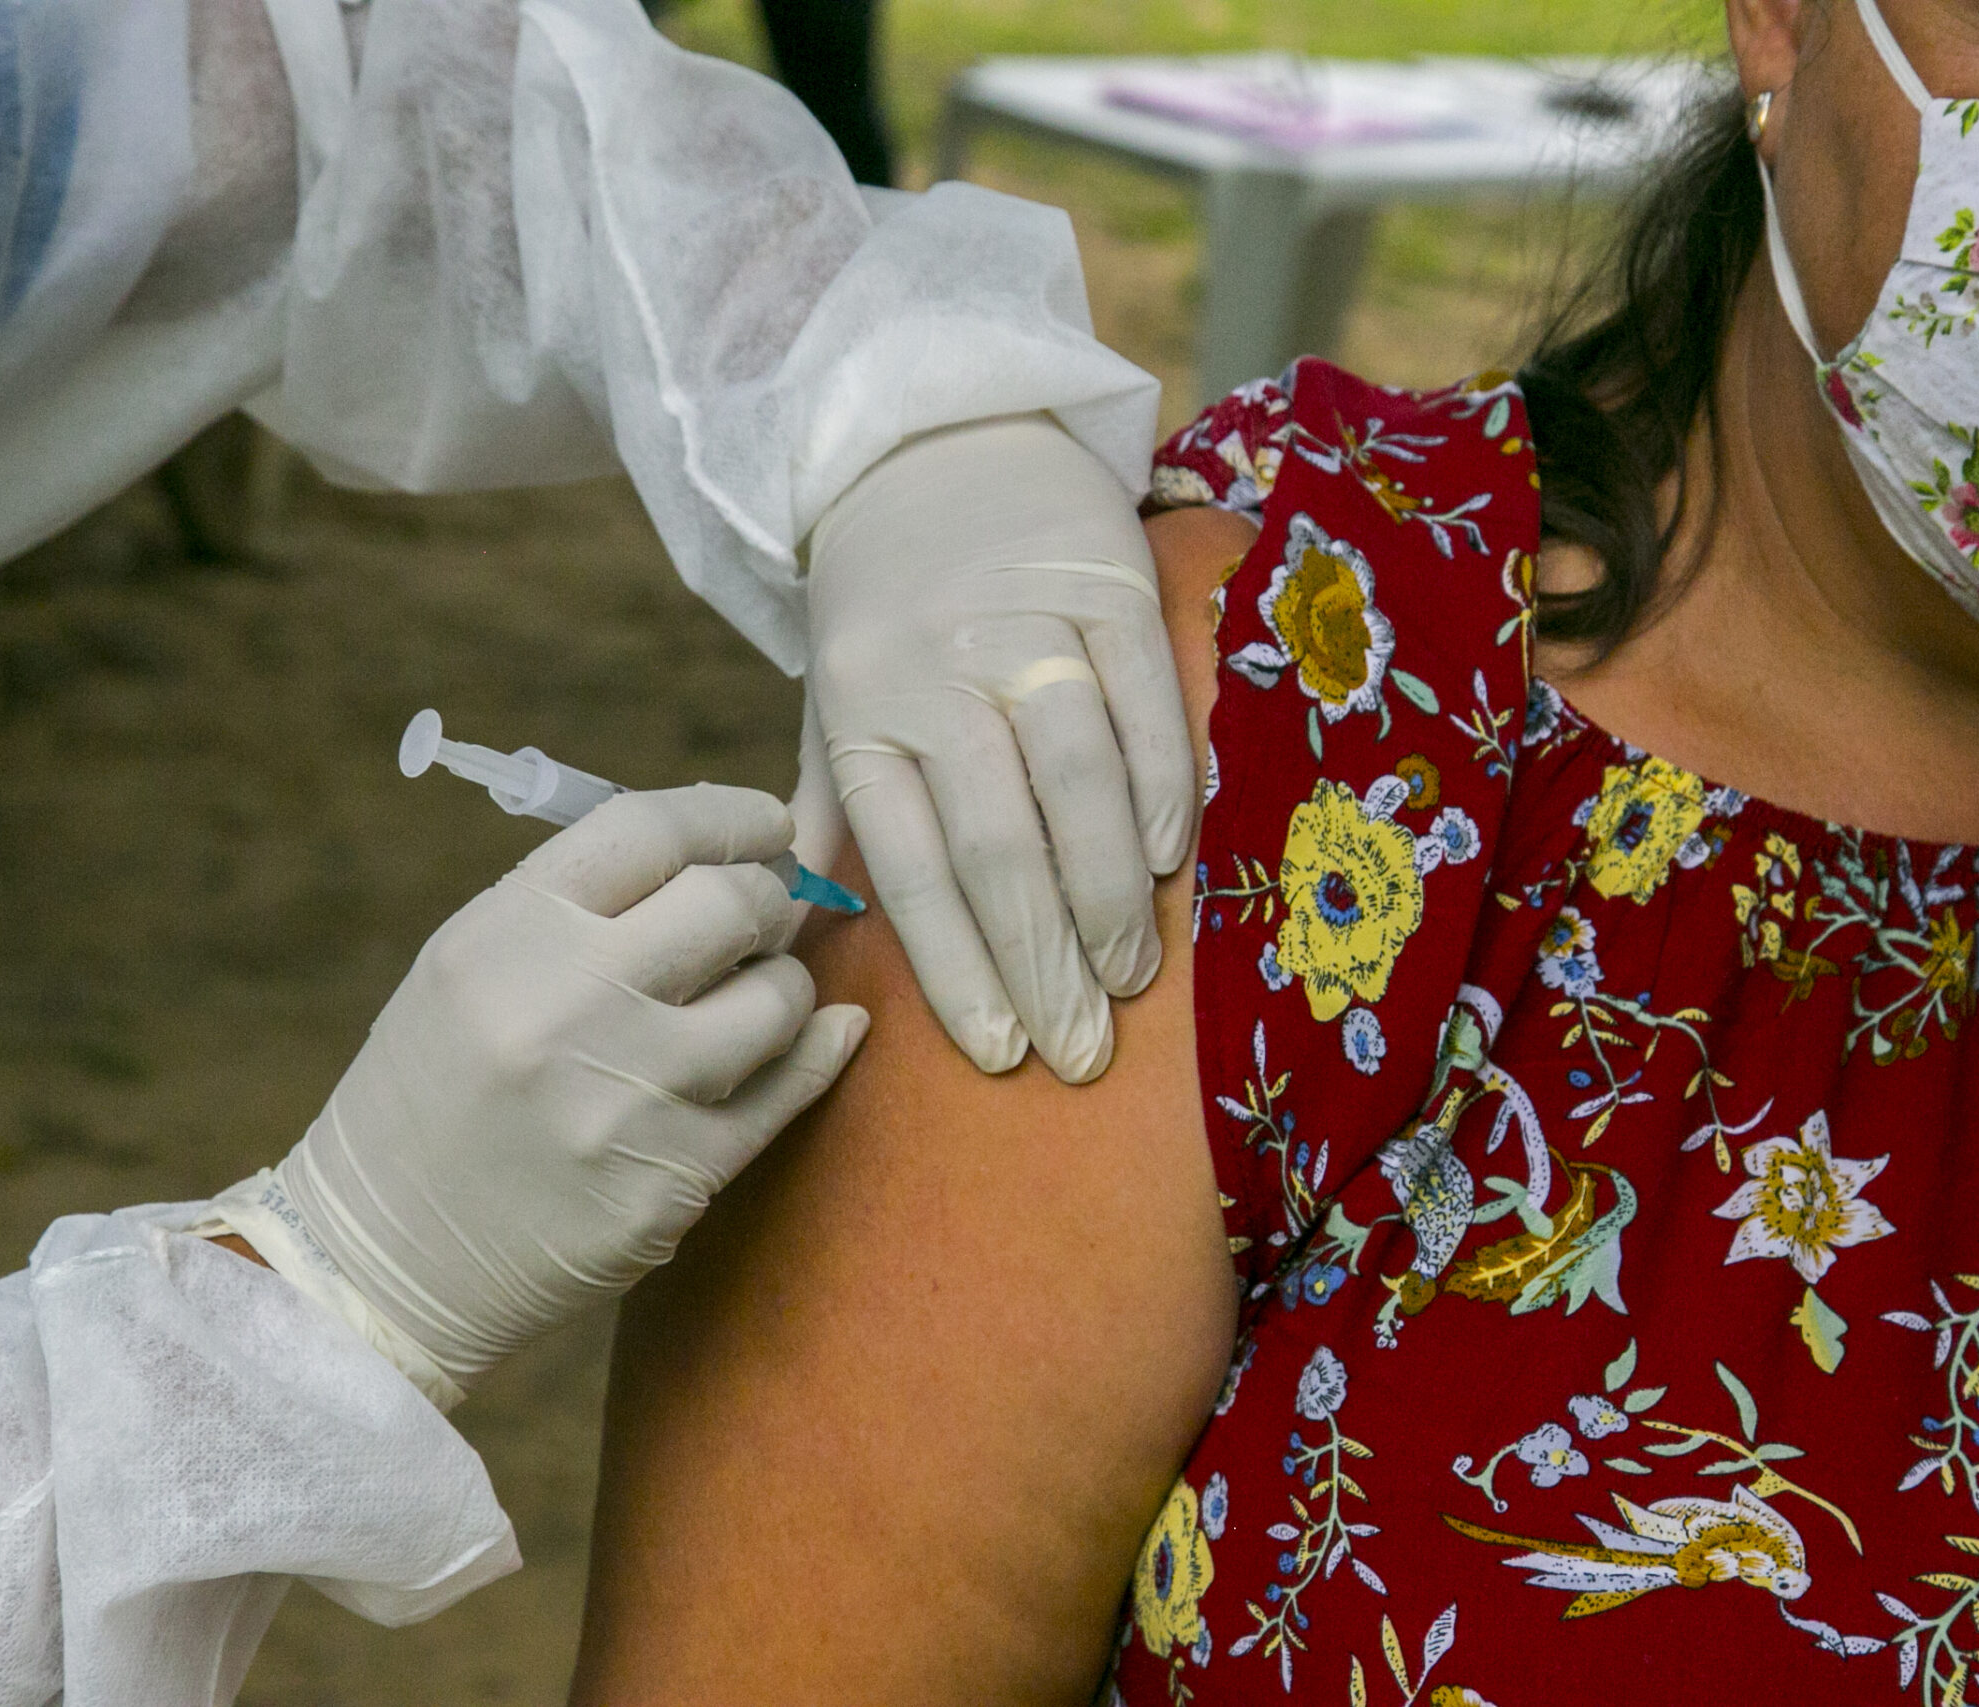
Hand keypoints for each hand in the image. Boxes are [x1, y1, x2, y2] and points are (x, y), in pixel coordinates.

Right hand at [273, 786, 868, 1387]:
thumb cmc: (438, 1095)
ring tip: (754, 995)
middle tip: (765, 912)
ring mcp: (626, 1098)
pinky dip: (817, 1051)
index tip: (766, 823)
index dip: (728, 815)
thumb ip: (584, 906)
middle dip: (766, 897)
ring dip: (785, 984)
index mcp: (505, 934)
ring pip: (777, 998)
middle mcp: (566, 1006)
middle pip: (729, 903)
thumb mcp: (470, 968)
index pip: (650, 830)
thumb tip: (729, 850)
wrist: (388, 1260)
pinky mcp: (673, 1179)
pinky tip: (826, 1033)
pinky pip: (788, 1091)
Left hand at [806, 415, 1194, 1082]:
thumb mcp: (829, 700)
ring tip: (1131, 979)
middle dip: (1043, 962)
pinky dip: (1163, 789)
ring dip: (1111, 895)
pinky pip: (1144, 703)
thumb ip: (832, 814)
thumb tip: (803, 943)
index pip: (910, 867)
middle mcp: (937, 674)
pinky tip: (1174, 863)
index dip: (957, 968)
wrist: (929, 437)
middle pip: (997, 843)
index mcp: (861, 714)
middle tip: (1083, 1052)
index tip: (1002, 1052)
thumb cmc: (883, 602)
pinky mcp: (1107, 583)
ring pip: (1076, 783)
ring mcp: (1025, 625)